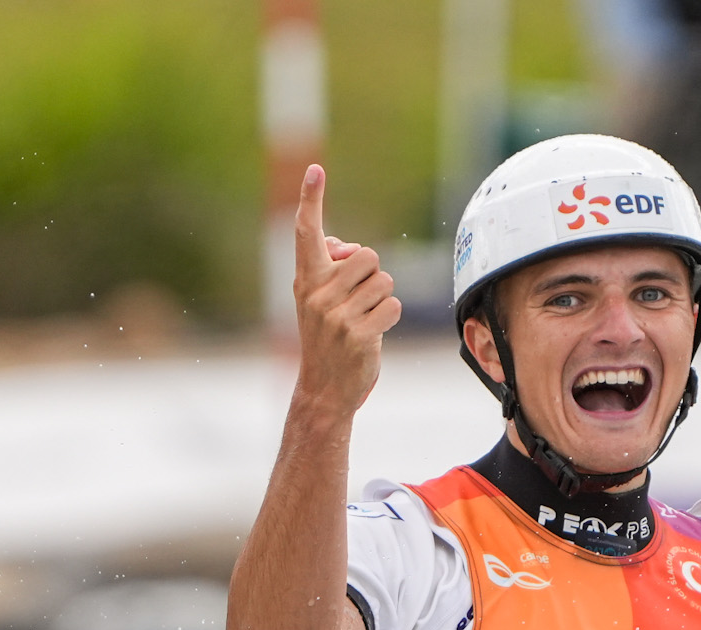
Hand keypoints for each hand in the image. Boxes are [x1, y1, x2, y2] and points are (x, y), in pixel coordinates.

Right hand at [293, 164, 400, 413]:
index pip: (307, 232)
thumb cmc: (328, 338)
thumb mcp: (319, 299)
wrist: (324, 388)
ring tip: (364, 320)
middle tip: (357, 302)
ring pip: (384, 281)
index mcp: (306, 279)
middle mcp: (318, 292)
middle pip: (368, 256)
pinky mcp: (359, 333)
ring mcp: (337, 314)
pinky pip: (393, 306)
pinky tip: (373, 333)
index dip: (311, 199)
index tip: (315, 169)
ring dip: (382, 299)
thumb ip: (331, 269)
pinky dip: (390, 318)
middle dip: (372, 276)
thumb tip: (350, 248)